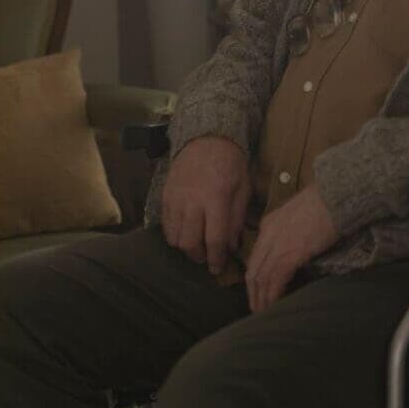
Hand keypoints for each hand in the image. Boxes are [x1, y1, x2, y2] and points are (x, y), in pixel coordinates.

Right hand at [161, 135, 251, 276]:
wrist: (207, 138)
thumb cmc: (231, 164)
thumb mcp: (243, 188)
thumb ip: (237, 218)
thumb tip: (233, 246)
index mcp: (217, 198)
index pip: (214, 239)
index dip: (216, 258)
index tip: (218, 268)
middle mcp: (193, 201)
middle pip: (190, 243)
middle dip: (199, 256)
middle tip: (207, 257)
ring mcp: (176, 199)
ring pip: (175, 238)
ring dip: (186, 247)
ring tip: (196, 245)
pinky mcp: (165, 196)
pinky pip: (165, 225)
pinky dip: (174, 234)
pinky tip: (186, 232)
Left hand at [245, 185, 337, 311]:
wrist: (335, 196)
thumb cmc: (324, 202)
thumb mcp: (298, 213)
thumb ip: (289, 230)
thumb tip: (294, 248)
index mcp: (269, 224)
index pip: (256, 255)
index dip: (255, 275)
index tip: (257, 289)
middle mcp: (268, 235)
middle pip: (253, 269)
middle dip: (253, 292)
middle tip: (257, 308)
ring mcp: (278, 245)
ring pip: (261, 278)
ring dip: (261, 298)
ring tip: (264, 313)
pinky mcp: (290, 254)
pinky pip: (275, 280)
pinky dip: (273, 295)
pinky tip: (274, 305)